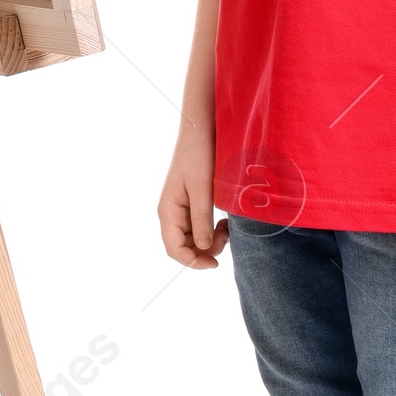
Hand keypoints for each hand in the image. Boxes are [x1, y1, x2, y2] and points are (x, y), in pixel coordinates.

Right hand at [158, 133, 229, 269]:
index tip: (216, 264)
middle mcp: (171, 213)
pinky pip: (199, 227)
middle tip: (226, 236)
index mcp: (168, 211)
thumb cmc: (199, 156)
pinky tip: (225, 221)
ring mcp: (181, 209)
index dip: (193, 262)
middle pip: (184, 247)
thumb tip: (204, 248)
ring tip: (227, 227)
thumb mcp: (203, 188)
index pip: (174, 249)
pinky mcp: (192, 203)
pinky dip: (212, 230)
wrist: (201, 131)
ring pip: (193, 239)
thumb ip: (202, 219)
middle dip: (205, 250)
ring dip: (210, 241)